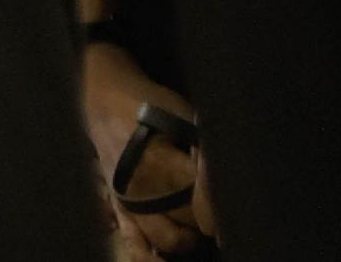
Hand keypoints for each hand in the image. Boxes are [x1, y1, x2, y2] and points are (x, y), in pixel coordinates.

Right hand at [79, 38, 220, 254]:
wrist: (102, 96)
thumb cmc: (146, 101)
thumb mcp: (181, 112)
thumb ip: (204, 143)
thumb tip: (227, 169)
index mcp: (162, 163)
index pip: (202, 198)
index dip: (220, 208)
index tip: (238, 215)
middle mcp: (144, 189)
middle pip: (189, 222)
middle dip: (210, 222)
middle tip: (224, 217)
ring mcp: (128, 201)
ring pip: (165, 238)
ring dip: (187, 239)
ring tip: (200, 229)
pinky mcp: (118, 205)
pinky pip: (132, 241)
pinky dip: (148, 256)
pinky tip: (162, 260)